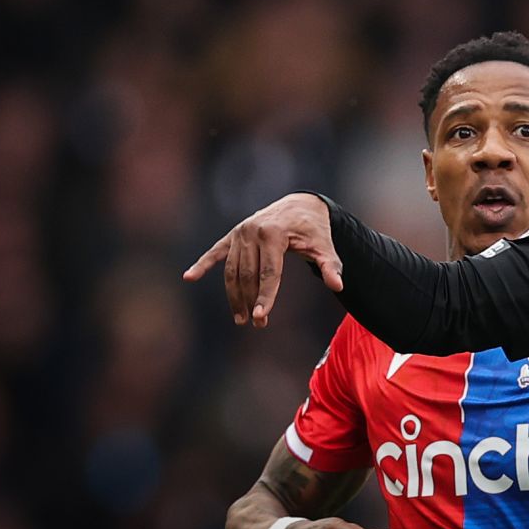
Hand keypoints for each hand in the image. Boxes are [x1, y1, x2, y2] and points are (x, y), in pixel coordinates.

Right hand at [182, 194, 344, 326]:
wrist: (301, 205)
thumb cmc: (315, 229)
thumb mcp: (326, 246)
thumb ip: (331, 265)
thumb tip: (339, 286)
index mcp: (273, 234)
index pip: (268, 273)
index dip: (265, 296)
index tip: (261, 318)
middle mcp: (252, 231)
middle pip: (248, 275)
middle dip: (251, 300)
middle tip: (257, 323)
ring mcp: (240, 232)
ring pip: (232, 270)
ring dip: (234, 295)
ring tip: (241, 317)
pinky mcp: (233, 235)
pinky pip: (216, 252)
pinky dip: (203, 264)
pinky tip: (189, 277)